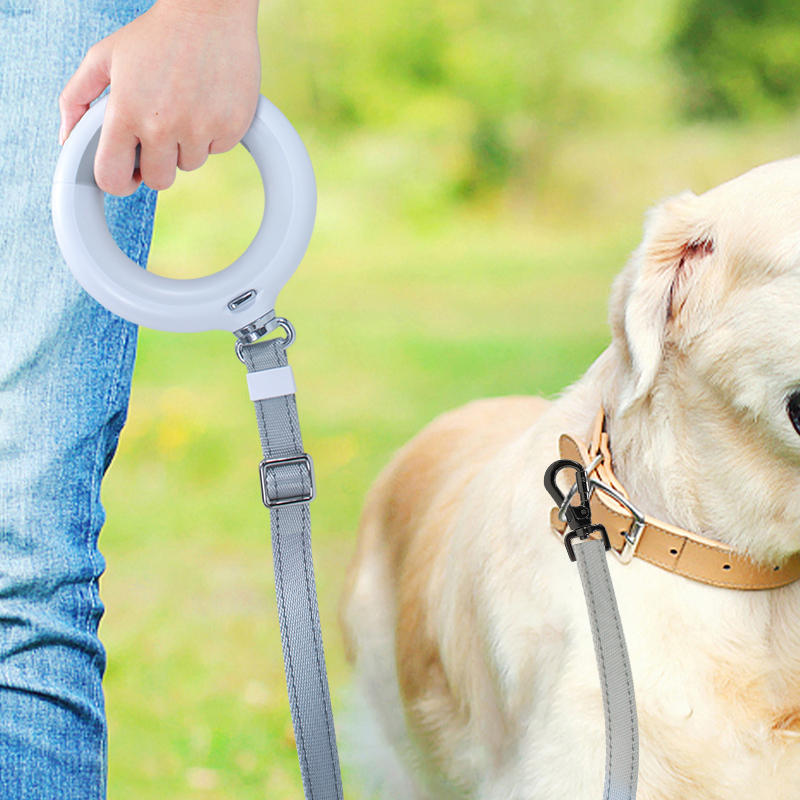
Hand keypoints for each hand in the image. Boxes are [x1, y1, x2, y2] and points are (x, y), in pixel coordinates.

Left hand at [58, 0, 260, 195]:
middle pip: (159, 181)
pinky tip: (208, 102)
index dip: (118, 182)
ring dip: (187, 145)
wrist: (209, 11)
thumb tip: (66, 138)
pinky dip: (213, 133)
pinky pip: (218, 149)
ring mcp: (200, 129)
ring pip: (190, 164)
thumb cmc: (156, 34)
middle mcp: (162, 126)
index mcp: (126, 112)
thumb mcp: (105, 56)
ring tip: (186, 106)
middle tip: (160, 134)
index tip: (126, 177)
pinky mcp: (231, 127)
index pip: (113, 177)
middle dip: (157, 163)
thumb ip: (77, 97)